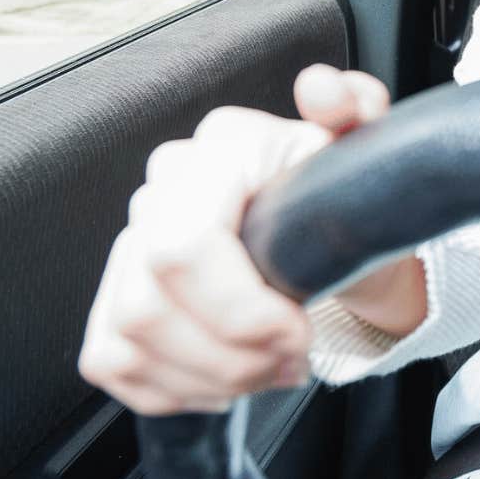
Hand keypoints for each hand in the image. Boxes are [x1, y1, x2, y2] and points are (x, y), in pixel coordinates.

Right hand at [77, 63, 390, 414]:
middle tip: (289, 360)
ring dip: (209, 376)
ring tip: (268, 371)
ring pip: (130, 337)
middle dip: (229, 354)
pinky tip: (226, 379)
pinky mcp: (114, 300)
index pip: (183, 247)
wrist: (325, 245)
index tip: (298, 331)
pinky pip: (114, 361)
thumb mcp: (365, 158)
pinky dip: (174, 389)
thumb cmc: (340, 203)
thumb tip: (323, 89)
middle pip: (148, 304)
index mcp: (220, 149)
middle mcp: (162, 190)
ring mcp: (131, 245)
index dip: (239, 311)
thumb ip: (356, 111)